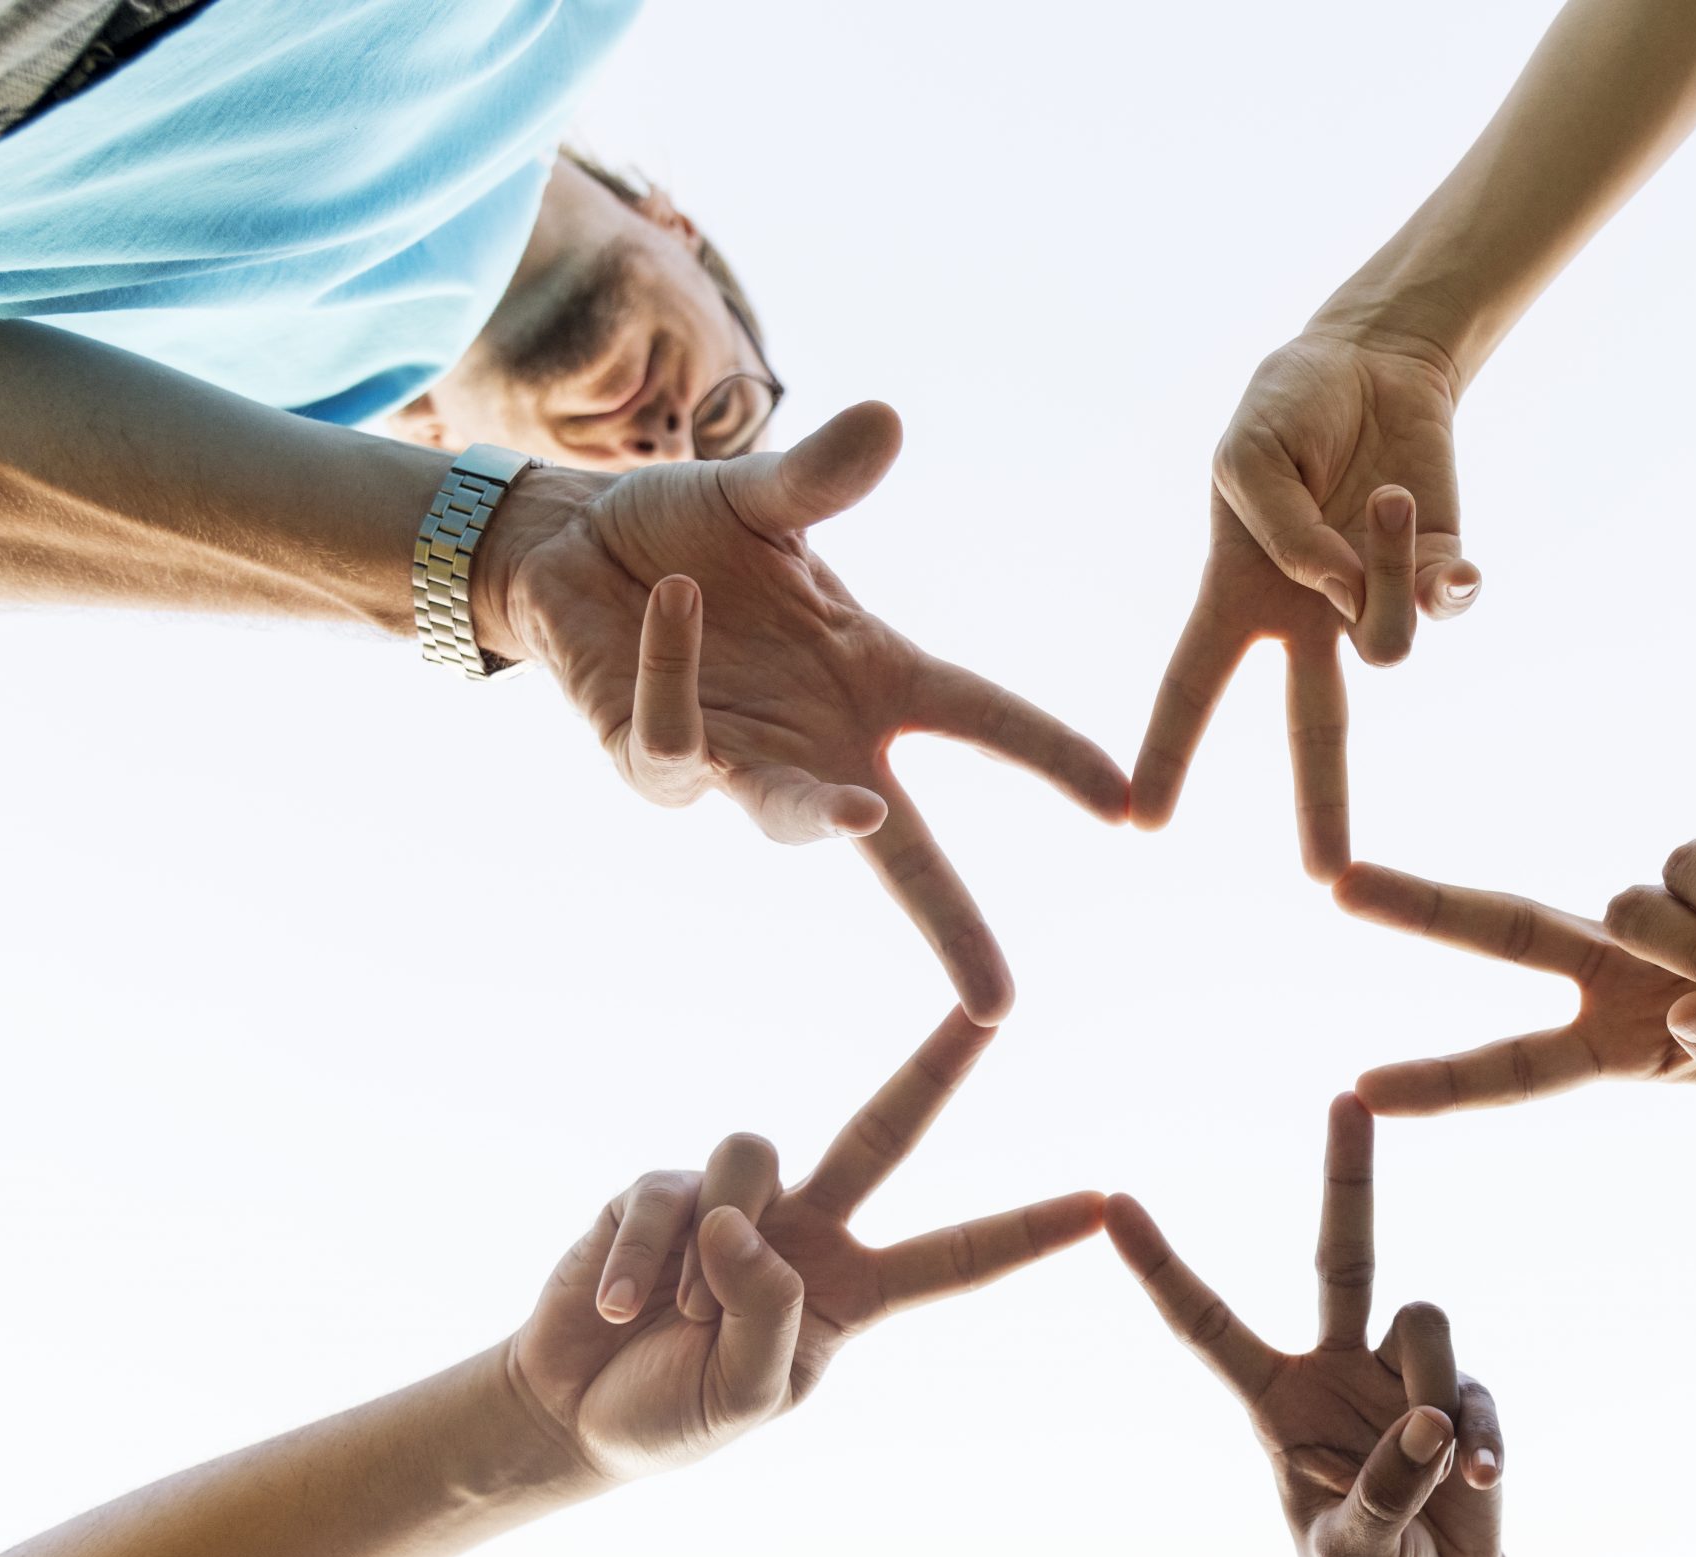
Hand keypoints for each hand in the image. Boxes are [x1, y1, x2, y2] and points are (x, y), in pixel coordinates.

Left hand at [483, 402, 1129, 1022]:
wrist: (567, 547)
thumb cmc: (683, 533)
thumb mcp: (763, 499)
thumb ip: (822, 479)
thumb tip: (886, 418)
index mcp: (871, 677)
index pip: (986, 721)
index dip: (1057, 760)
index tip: (1129, 806)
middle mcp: (819, 738)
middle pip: (902, 847)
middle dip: (950, 925)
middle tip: (995, 999)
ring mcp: (740, 761)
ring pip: (788, 816)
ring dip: (819, 818)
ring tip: (858, 812)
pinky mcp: (655, 762)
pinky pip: (678, 746)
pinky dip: (680, 674)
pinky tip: (676, 601)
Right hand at [504, 1007, 1103, 1481]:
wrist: (569, 1414)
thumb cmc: (672, 1416)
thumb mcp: (747, 1397)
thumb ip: (768, 1315)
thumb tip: (750, 1224)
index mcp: (853, 1292)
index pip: (956, 1258)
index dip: (1026, 1232)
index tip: (1104, 1203)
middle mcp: (806, 1231)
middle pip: (886, 1129)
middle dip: (939, 1065)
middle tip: (998, 1007)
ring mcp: (738, 1202)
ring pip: (755, 1159)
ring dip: (707, 1252)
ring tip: (670, 1316)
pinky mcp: (664, 1189)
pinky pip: (670, 1196)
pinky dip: (641, 1257)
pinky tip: (617, 1307)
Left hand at [1105, 1096, 1504, 1556]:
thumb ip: (1379, 1496)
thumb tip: (1431, 1425)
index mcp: (1272, 1399)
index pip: (1206, 1324)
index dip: (1162, 1267)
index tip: (1113, 1202)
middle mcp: (1335, 1365)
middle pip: (1342, 1254)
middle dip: (1347, 1175)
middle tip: (1348, 1096)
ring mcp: (1402, 1374)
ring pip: (1424, 1322)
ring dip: (1431, 1393)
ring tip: (1436, 1474)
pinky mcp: (1463, 1395)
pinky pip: (1474, 1390)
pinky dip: (1480, 1439)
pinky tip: (1482, 1486)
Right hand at [1133, 330, 1479, 880]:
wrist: (1370, 358)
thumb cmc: (1289, 408)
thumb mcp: (1250, 457)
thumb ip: (1283, 534)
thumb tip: (1343, 595)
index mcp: (1237, 596)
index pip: (1195, 687)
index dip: (1169, 753)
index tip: (1144, 821)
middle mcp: (1307, 616)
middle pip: (1314, 730)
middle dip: (1322, 804)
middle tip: (1326, 878)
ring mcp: (1376, 599)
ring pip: (1389, 644)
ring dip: (1387, 571)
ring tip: (1381, 496)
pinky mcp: (1441, 569)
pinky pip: (1447, 600)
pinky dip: (1441, 567)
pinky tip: (1423, 523)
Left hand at [1332, 861, 1695, 1113]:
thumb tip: (1686, 1018)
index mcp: (1616, 1043)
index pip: (1513, 1068)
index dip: (1442, 1081)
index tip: (1360, 1090)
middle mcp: (1615, 969)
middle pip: (1500, 931)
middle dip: (1421, 907)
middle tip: (1338, 887)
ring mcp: (1655, 908)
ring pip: (1634, 917)